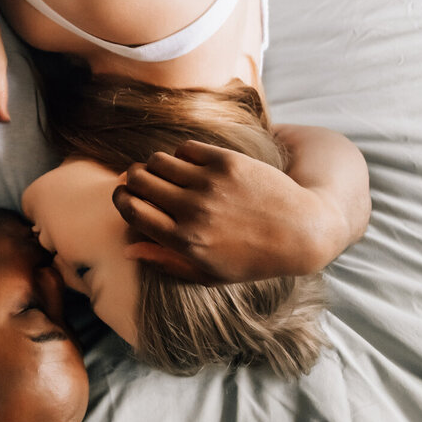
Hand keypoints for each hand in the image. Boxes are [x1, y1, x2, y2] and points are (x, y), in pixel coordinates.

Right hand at [112, 140, 338, 285]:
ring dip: (156, 165)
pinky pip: (185, 148)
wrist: (301, 231)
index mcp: (185, 241)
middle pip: (138, 180)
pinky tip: (192, 165)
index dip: (120, 198)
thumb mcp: (208, 274)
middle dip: (133, 179)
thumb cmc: (252, 259)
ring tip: (168, 174)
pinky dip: (182, 155)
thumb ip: (165, 261)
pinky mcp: (226, 161)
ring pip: (158, 160)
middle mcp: (193, 211)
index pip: (131, 208)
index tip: (124, 195)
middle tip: (142, 182)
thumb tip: (128, 247)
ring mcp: (210, 184)